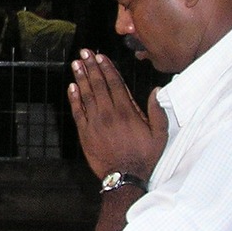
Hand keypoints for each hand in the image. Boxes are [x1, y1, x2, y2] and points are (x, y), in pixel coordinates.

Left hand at [67, 49, 167, 178]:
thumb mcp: (160, 135)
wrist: (124, 178)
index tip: (100, 56)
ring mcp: (94, 123)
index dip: (106, 68)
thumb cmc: (144, 157)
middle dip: (91, 67)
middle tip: (84, 53)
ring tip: (76, 64)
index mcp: (127, 112)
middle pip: (98, 85)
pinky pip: (77, 112)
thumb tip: (156, 90)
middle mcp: (108, 114)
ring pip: (86, 95)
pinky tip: (71, 87)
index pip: (115, 83)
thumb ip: (157, 111)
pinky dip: (74, 98)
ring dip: (80, 78)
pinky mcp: (85, 133)